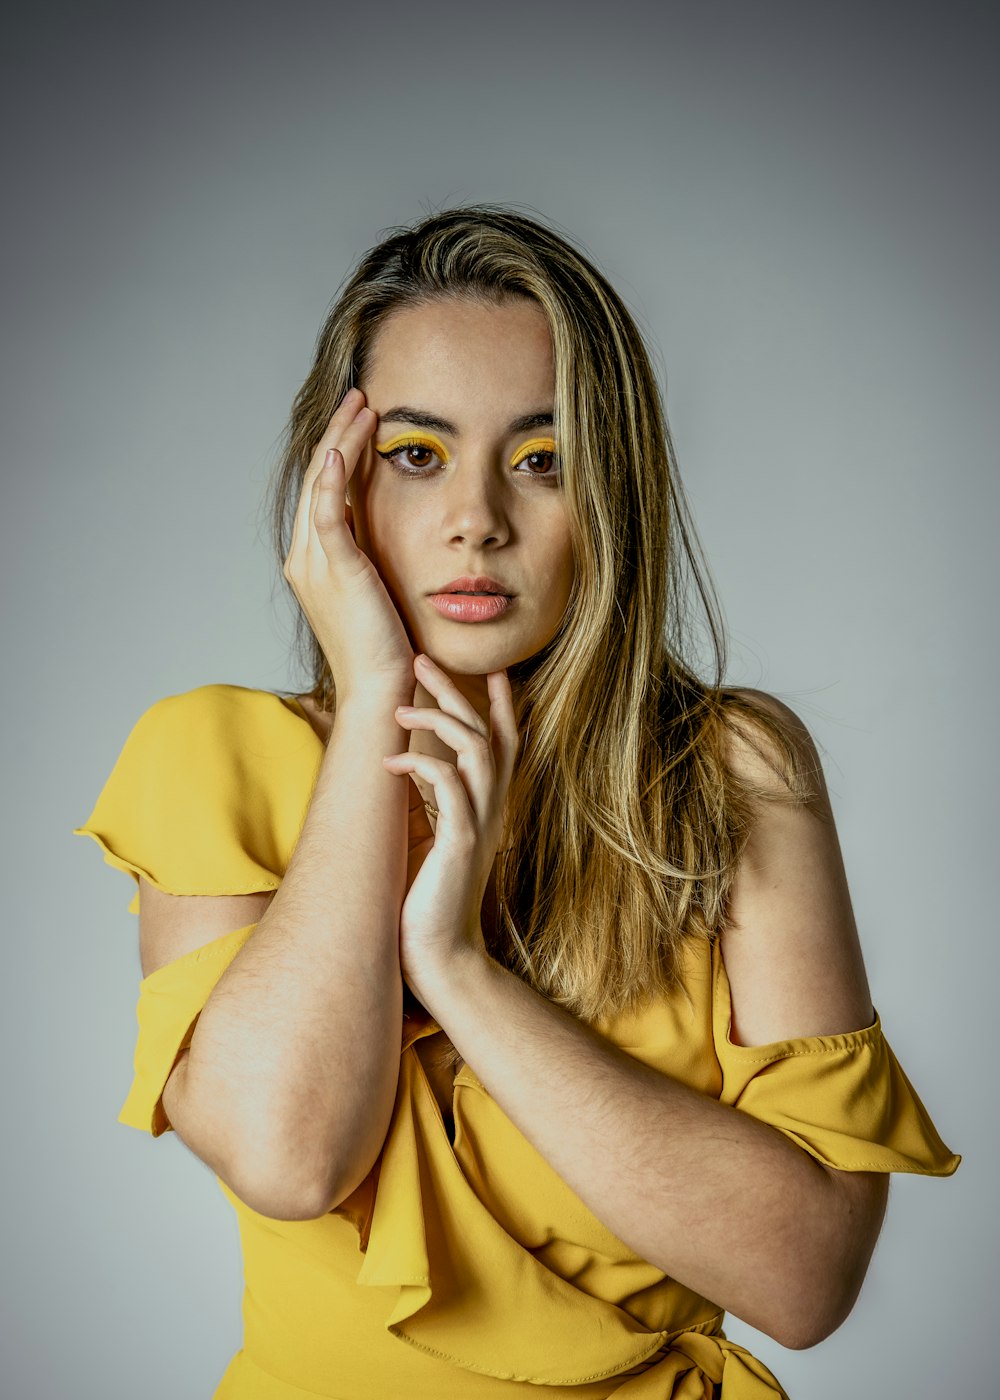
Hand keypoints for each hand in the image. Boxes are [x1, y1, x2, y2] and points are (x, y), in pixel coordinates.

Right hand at [282, 388, 413, 699]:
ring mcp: (315, 565)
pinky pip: (328, 515)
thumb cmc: (387, 650)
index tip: (362, 420)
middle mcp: (305, 559)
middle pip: (318, 478)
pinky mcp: (337, 571)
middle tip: (361, 398)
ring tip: (364, 408)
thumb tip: (388, 538)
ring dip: (343, 441)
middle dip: (339, 432)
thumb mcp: (377, 594)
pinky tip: (346, 449)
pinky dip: (334, 480)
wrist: (380, 689)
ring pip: (322, 485)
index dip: (339, 449)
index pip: (323, 489)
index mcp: (312, 563)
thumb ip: (372, 561)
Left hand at [382, 654, 519, 993]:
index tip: (494, 669)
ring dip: (439, 719)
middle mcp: (492, 812)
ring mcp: (480, 826)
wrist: (442, 959)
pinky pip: (449, 787)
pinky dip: (422, 764)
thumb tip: (411, 775)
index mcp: (488, 810)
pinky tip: (391, 762)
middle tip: (421, 659)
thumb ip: (435, 809)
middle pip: (488, 733)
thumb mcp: (436, 844)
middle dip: (456, 691)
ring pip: (476, 750)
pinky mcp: (460, 843)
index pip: (506, 744)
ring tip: (399, 705)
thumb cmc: (429, 905)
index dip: (501, 704)